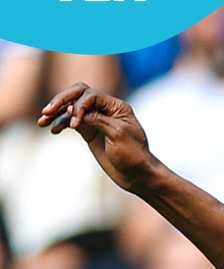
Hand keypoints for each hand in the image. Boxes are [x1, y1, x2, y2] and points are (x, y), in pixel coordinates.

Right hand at [36, 82, 153, 192]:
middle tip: (47, 110)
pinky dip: (60, 123)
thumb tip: (74, 109)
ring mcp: (96, 120)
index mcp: (117, 107)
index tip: (76, 125)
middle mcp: (106, 109)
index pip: (91, 95)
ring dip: (56, 112)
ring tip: (42, 121)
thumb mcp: (118, 135)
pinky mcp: (89, 131)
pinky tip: (52, 130)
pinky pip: (71, 121)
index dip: (79, 105)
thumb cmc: (133, 155)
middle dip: (61, 100)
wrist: (137, 174)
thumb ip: (97, 120)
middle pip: (79, 94)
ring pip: (72, 108)